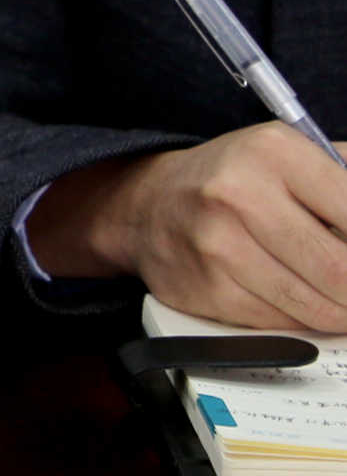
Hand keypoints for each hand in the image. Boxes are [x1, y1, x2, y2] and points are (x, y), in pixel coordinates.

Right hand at [28, 122, 346, 330]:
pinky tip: (304, 301)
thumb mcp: (293, 155)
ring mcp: (218, 247)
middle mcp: (240, 196)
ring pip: (316, 306)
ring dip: (344, 313)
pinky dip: (306, 321)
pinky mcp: (206, 289)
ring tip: (343, 300)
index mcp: (274, 152)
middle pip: (342, 272)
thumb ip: (346, 180)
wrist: (148, 205)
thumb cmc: (235, 180)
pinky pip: (282, 323)